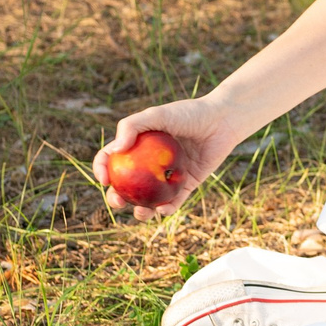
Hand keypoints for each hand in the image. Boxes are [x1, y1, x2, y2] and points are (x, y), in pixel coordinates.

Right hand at [93, 97, 249, 216]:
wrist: (222, 120)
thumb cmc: (189, 113)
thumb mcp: (157, 115)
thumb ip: (132, 126)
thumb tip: (115, 150)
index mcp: (137, 146)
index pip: (112, 159)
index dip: (102, 170)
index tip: (105, 180)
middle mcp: (149, 163)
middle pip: (126, 186)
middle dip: (117, 198)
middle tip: (118, 202)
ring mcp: (167, 176)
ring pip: (148, 199)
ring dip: (141, 211)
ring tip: (142, 211)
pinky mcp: (187, 184)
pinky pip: (174, 202)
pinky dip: (167, 209)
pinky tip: (164, 210)